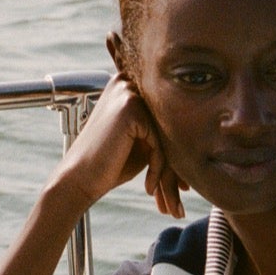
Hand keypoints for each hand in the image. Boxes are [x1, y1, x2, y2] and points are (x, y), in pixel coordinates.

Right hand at [50, 78, 186, 218]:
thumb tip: (196, 125)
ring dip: (167, 165)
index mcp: (127, 86)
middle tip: (182, 189)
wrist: (79, 179)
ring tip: (163, 192)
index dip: (177, 144)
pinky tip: (148, 186)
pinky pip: (159, 140)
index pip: (166, 113)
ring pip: (166, 131)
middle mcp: (126, 82)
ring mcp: (127, 92)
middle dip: (176, 157)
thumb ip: (160, 127)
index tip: (183, 181)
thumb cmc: (110, 164)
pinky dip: (157, 166)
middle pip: (168, 120)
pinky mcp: (130, 107)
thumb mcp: (141, 141)